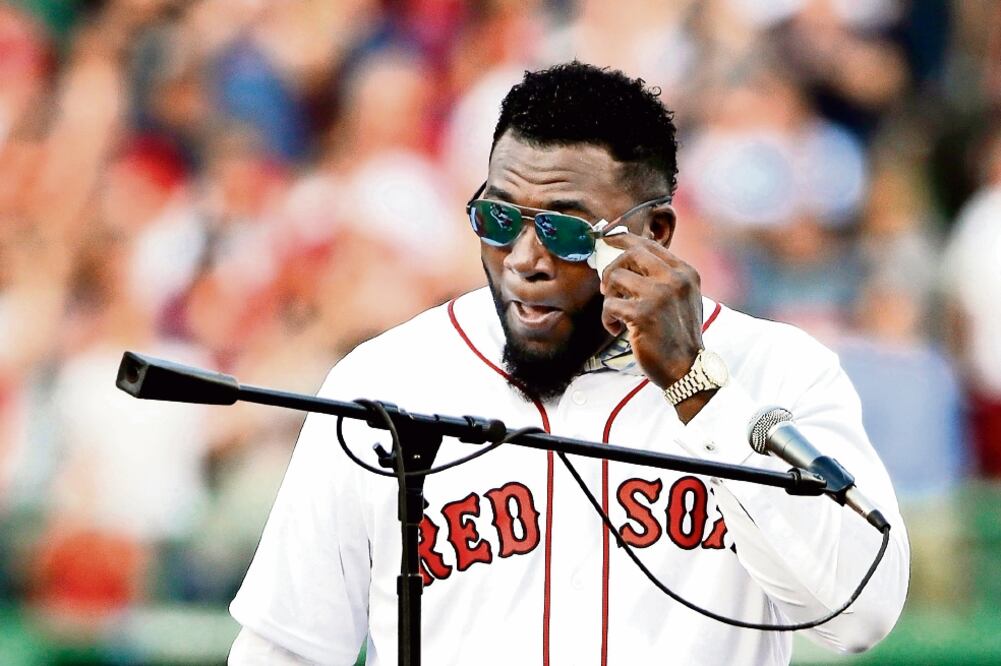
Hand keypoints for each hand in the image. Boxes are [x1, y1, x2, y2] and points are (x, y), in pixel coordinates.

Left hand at [599, 233, 703, 391]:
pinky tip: (617, 329)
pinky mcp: (642, 314)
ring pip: (615, 277)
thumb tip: (629, 258)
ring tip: (616, 313)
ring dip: (608, 296)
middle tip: (607, 287)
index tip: (607, 238)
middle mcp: (674, 279)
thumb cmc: (678, 335)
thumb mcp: (682, 299)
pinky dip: (607, 318)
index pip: (649, 244)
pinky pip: (610, 304)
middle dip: (611, 267)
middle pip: (631, 253)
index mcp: (685, 273)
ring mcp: (659, 295)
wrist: (686, 369)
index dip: (623, 239)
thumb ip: (663, 277)